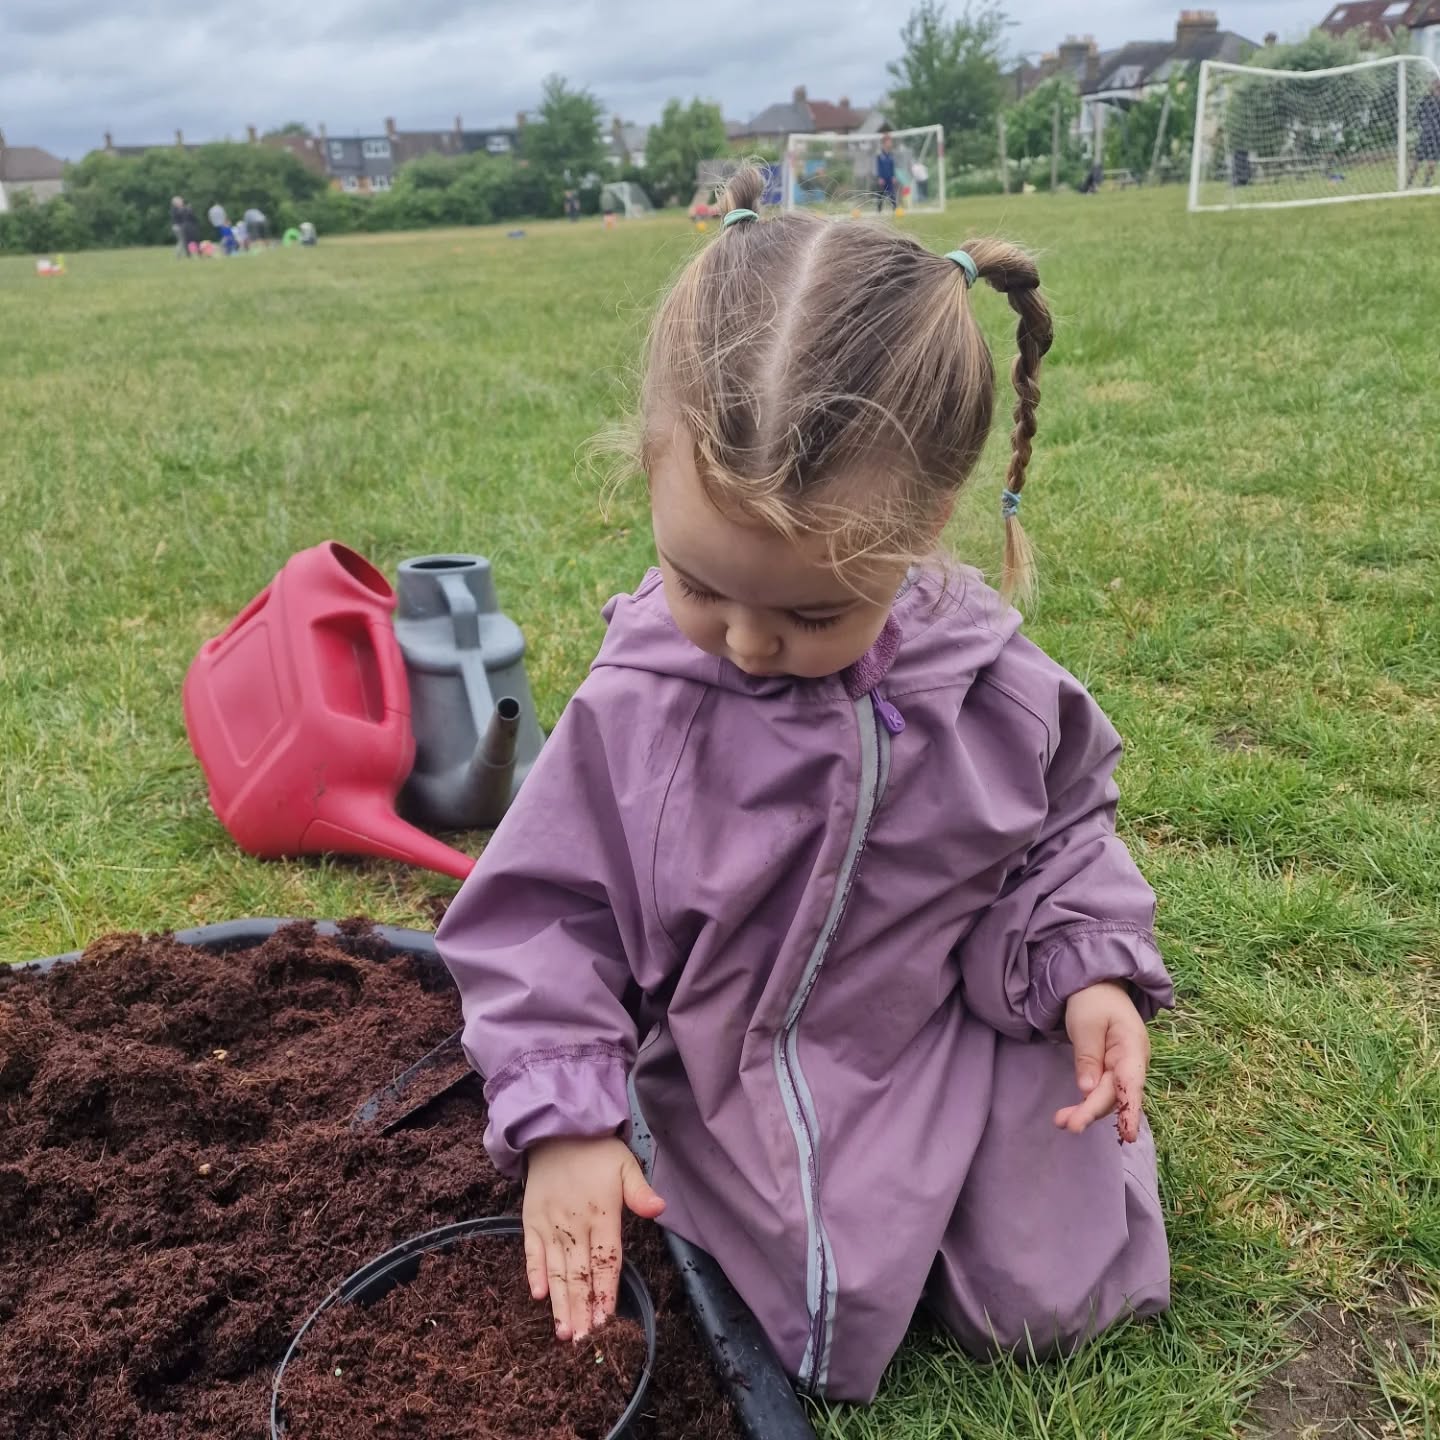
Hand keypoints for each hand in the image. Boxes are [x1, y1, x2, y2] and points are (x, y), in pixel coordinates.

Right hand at [522, 1136, 664, 1340]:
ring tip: (565, 1331)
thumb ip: (640, 1191)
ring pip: (556, 1270)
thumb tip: (661, 1208)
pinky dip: (534, 1274)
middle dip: (582, 1309)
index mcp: (601, 1214)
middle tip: (584, 1341)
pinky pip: (531, 1252)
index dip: (606, 1292)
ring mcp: (549, 1224)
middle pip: (580, 1274)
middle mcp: (573, 1224)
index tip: (606, 1321)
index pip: (606, 1261)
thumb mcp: (625, 1164)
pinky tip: (539, 1296)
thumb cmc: (597, 1151)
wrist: (556, 1129)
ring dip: (560, 1302)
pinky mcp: (530, 1220)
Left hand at [1054, 981, 1149, 1142]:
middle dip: (1092, 1111)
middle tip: (1067, 1124)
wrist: (1098, 986)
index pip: (1131, 1084)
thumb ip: (1088, 1056)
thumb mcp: (1086, 1024)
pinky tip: (1072, 1114)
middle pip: (1115, 1095)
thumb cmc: (1094, 1000)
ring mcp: (1124, 1069)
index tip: (1127, 1135)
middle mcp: (1134, 1063)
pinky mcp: (1112, 1071)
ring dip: (1087, 1111)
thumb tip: (1089, 1089)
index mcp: (1133, 1048)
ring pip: (1109, 1097)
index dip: (1129, 1111)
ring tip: (1062, 1121)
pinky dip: (1088, 1102)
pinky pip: (1103, 1091)